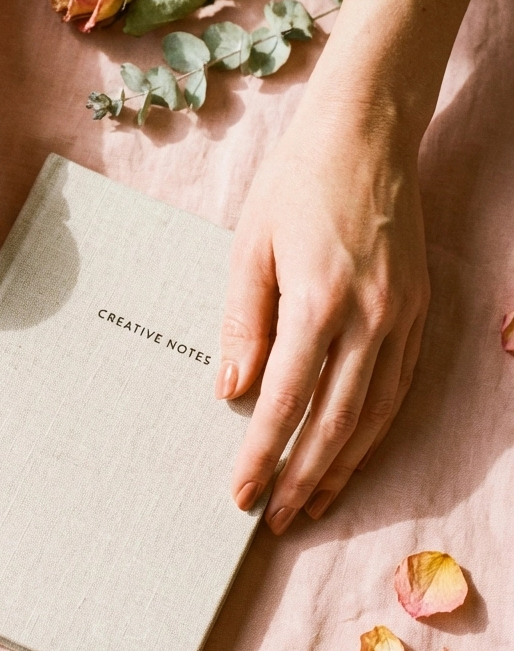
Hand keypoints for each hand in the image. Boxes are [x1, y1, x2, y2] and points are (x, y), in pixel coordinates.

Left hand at [216, 0, 493, 531]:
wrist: (366, 131)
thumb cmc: (295, 183)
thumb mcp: (249, 247)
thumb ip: (242, 323)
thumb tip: (229, 391)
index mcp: (320, 300)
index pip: (286, 400)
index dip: (262, 453)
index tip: (240, 494)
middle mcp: (373, 317)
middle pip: (337, 421)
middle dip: (304, 476)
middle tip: (276, 518)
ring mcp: (405, 315)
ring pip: (377, 413)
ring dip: (344, 465)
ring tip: (314, 502)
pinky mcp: (421, 308)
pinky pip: (400, 385)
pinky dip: (376, 428)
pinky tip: (354, 451)